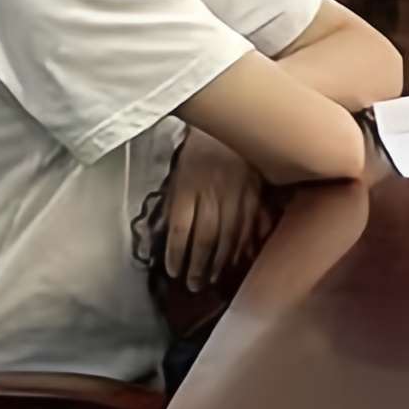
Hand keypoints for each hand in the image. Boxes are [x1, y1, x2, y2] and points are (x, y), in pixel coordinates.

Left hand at [148, 125, 266, 285]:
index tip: (173, 272)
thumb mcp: (175, 178)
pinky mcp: (255, 195)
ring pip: (228, 237)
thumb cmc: (199, 154)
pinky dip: (243, 247)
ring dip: (220, 262)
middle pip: (205, 238)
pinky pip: (249, 227)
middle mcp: (211, 194)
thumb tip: (152, 240)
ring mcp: (236, 195)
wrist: (231, 123)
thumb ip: (167, 210)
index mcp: (187, 188)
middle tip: (193, 285)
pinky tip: (237, 261)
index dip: (176, 254)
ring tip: (212, 279)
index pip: (180, 229)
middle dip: (198, 265)